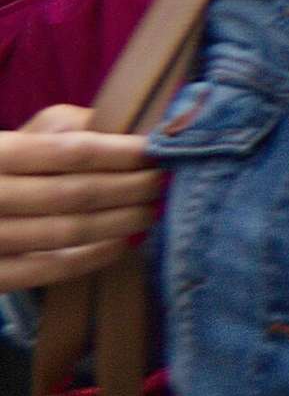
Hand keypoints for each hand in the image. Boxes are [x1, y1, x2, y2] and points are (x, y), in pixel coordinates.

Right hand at [0, 105, 161, 293]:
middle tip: (166, 182)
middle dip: (132, 187)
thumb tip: (134, 132)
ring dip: (124, 220)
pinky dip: (99, 255)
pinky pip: (56, 268)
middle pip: (78, 193)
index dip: (124, 153)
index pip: (72, 151)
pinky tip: (126, 240)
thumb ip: (72, 127)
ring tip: (155, 209)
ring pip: (71, 231)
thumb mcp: (28, 134)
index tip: (159, 152)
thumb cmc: (7, 166)